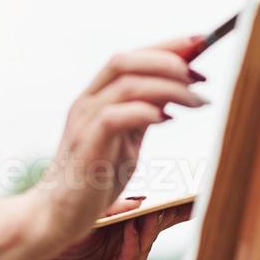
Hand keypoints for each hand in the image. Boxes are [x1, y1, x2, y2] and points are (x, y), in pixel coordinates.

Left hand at [16, 195, 194, 259]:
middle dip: (175, 211)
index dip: (173, 198)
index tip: (192, 185)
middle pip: (158, 224)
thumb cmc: (57, 240)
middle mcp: (129, 241)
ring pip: (146, 241)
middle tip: (192, 197)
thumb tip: (141, 200)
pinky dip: (134, 244)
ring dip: (152, 224)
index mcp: (124, 222)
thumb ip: (112, 210)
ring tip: (158, 208)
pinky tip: (133, 230)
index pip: (154, 207)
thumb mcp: (86, 217)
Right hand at [32, 35, 207, 244]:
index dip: (164, 46)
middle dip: (168, 59)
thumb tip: (176, 92)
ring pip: (126, 84)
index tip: (200, 44)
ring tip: (197, 101)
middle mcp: (87, 102)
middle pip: (125, 61)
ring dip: (168, 87)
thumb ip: (145, 115)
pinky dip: (144, 112)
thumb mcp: (128, 141)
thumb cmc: (93, 179)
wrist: (58, 215)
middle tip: (201, 74)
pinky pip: (115, 116)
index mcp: (96, 97)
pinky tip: (167, 119)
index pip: (130, 58)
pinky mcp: (87, 145)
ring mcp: (84, 122)